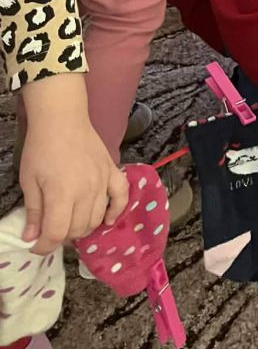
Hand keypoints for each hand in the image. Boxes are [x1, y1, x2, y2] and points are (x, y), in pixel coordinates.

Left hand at [20, 76, 128, 253]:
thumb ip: (34, 211)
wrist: (62, 118)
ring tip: (70, 223)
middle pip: (78, 229)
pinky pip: (121, 195)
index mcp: (62, 194)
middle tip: (50, 230)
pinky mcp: (112, 170)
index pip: (56, 233)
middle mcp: (86, 191)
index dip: (45, 246)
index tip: (36, 246)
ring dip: (83, 227)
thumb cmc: (41, 148)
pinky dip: (116, 211)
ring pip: (97, 218)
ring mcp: (102, 180)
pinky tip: (108, 220)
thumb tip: (32, 238)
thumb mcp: (29, 181)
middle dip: (62, 237)